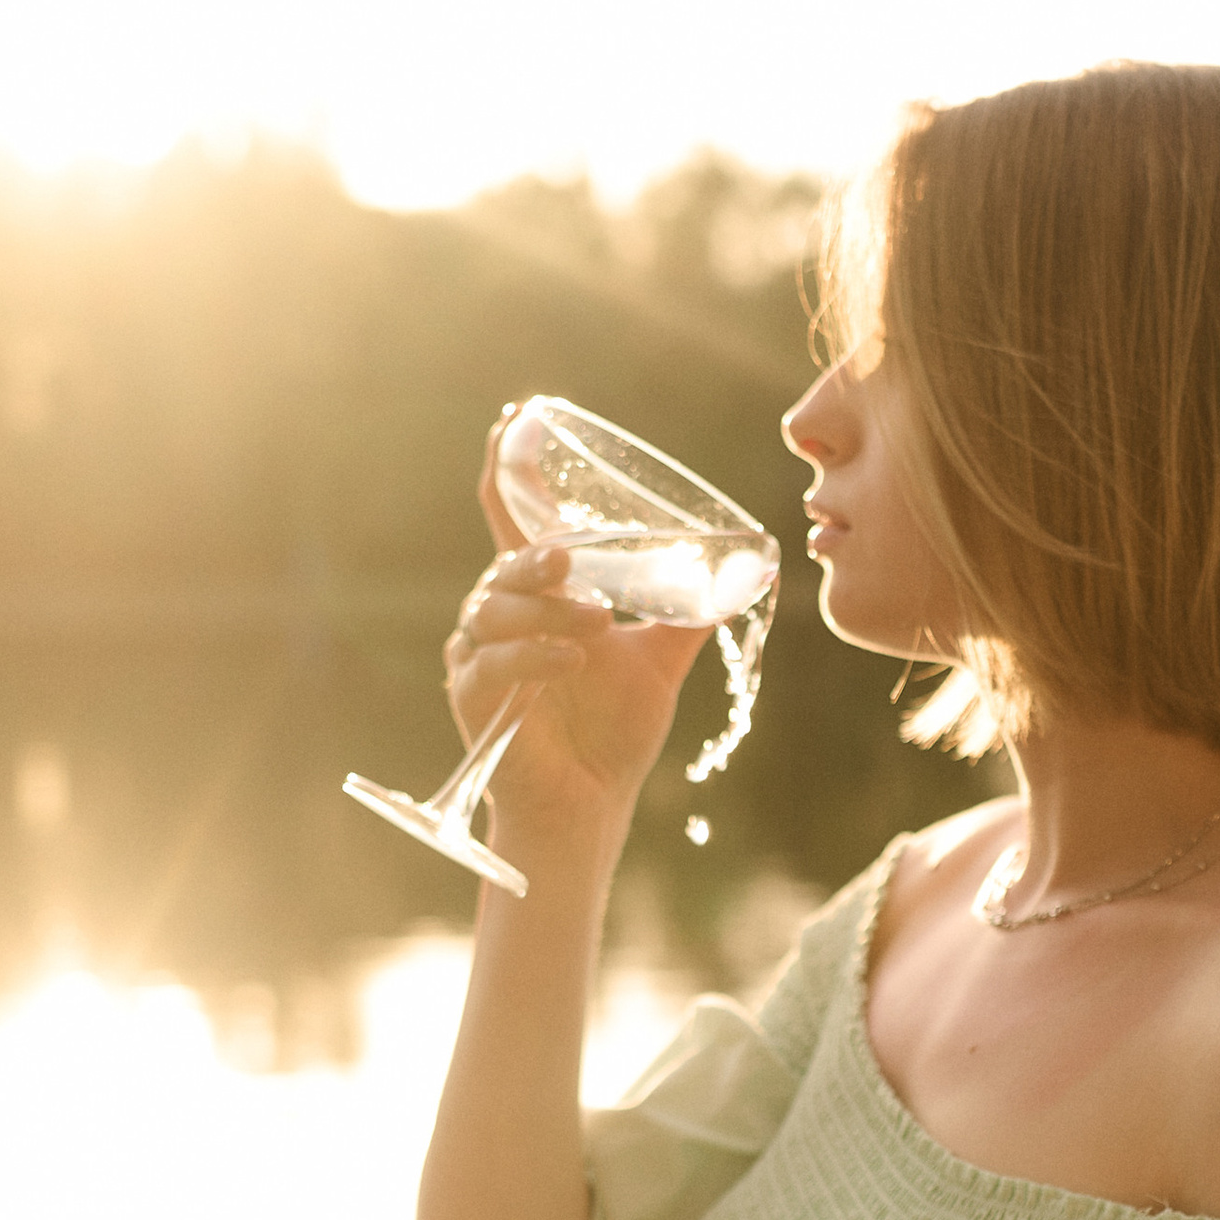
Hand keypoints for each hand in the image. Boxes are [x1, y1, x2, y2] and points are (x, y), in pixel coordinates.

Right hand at [439, 427, 711, 844]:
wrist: (591, 803)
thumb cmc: (614, 733)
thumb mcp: (661, 661)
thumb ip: (692, 611)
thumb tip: (747, 567)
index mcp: (540, 594)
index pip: (514, 516)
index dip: (507, 466)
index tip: (513, 416)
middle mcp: (503, 616)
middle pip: (504, 563)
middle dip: (537, 556)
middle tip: (573, 558)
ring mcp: (480, 655)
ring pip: (494, 608)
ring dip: (543, 609)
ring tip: (595, 622)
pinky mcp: (472, 697)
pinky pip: (492, 663)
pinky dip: (533, 657)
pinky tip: (573, 660)